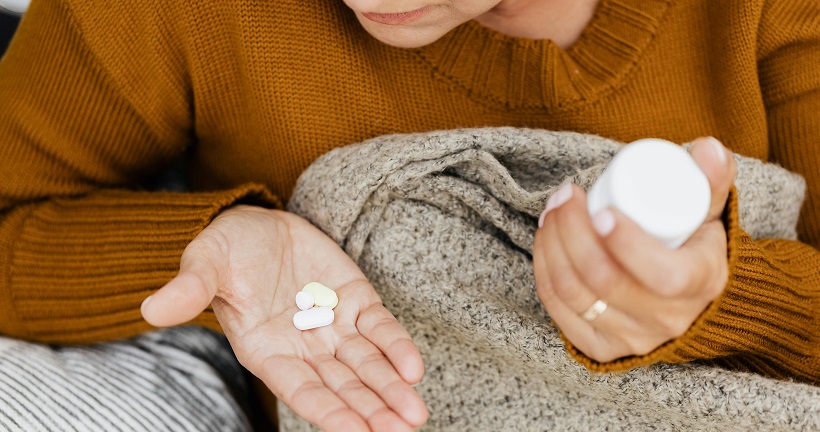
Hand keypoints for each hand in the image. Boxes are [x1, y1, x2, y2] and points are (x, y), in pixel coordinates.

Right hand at [141, 206, 427, 430]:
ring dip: (391, 389)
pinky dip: (397, 347)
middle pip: (342, 387)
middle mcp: (303, 348)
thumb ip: (189, 288)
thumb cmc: (225, 249)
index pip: (301, 390)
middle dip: (372, 410)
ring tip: (416, 414)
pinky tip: (414, 368)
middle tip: (403, 429)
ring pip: (366, 365)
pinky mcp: (354, 301)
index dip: (329, 411)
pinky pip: (380, 329)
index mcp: (265, 351)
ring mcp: (332, 327)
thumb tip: (152, 310)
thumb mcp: (205, 262)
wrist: (257, 222)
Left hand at [533, 137, 736, 362]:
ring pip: (575, 294)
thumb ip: (712, 176)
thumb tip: (707, 147)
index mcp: (699, 284)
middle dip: (572, 231)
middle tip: (565, 194)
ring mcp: (632, 338)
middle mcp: (667, 320)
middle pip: (604, 279)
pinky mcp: (601, 348)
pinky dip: (544, 272)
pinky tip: (544, 242)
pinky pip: (560, 311)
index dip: (625, 244)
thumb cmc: (694, 247)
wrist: (690, 303)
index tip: (601, 210)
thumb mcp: (709, 213)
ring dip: (552, 246)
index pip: (662, 274)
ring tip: (551, 211)